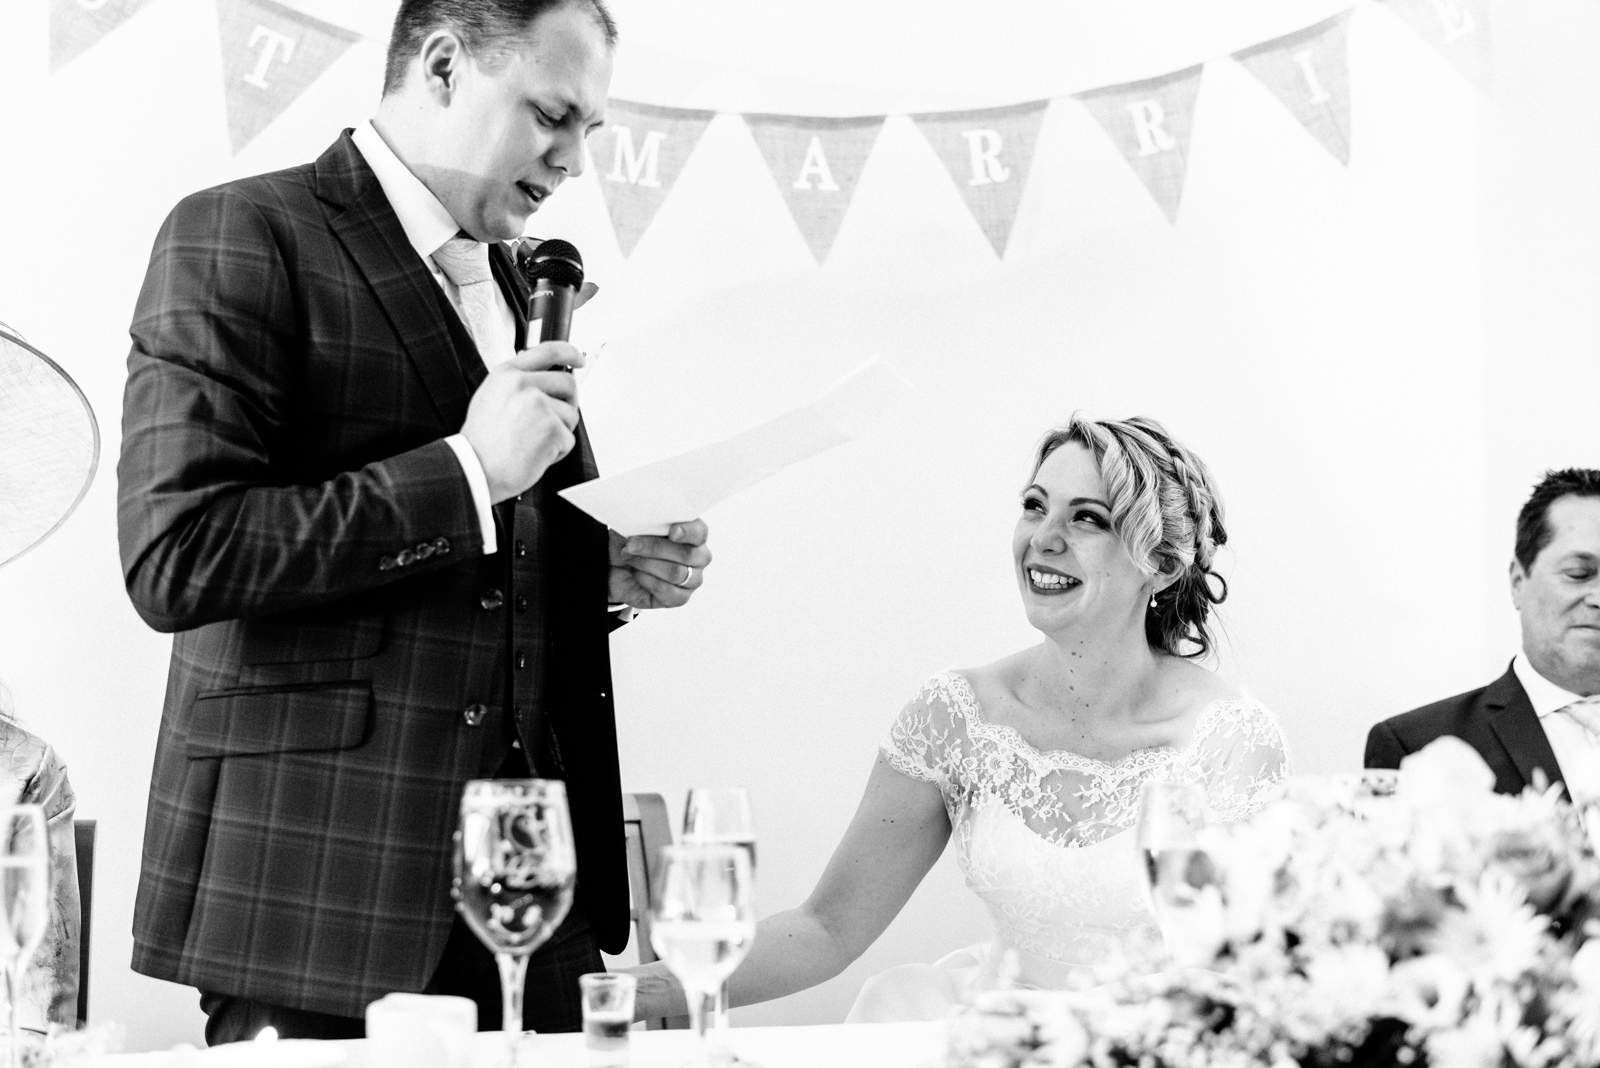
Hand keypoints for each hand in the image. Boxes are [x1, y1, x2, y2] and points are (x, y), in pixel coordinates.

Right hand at [460, 342, 584, 502]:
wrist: (476, 469)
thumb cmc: (481, 441)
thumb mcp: (490, 396)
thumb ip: (515, 383)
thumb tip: (541, 378)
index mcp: (508, 374)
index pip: (548, 351)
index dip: (569, 353)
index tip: (579, 360)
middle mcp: (524, 385)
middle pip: (568, 383)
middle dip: (568, 403)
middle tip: (555, 420)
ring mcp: (539, 405)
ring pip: (570, 415)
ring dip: (559, 432)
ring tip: (532, 442)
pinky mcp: (551, 428)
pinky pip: (568, 439)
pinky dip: (557, 452)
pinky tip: (534, 455)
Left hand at [608, 519, 710, 609]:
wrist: (615, 566)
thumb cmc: (631, 541)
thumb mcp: (635, 524)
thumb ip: (647, 520)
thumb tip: (644, 517)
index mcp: (693, 534)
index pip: (699, 532)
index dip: (688, 532)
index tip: (672, 532)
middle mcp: (698, 557)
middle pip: (687, 554)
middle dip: (654, 548)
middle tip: (631, 544)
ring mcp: (692, 579)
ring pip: (675, 573)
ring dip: (646, 564)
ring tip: (628, 557)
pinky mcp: (680, 598)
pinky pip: (667, 591)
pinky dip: (647, 580)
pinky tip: (635, 573)